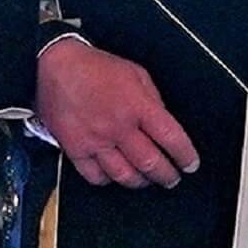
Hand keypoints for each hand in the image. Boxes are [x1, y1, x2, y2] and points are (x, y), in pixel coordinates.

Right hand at [35, 39, 198, 188]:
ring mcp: (95, 140)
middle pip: (150, 163)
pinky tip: (116, 175)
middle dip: (167, 175)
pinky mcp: (74, 149)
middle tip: (173, 178)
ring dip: (141, 182)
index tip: (191, 164)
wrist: (56, 65)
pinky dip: (109, 180)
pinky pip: (95, 176)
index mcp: (138, 106)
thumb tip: (163, 125)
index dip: (185, 155)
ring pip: (124, 175)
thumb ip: (153, 100)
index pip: (171, 138)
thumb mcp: (137, 74)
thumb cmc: (97, 67)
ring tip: (148, 180)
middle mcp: (118, 127)